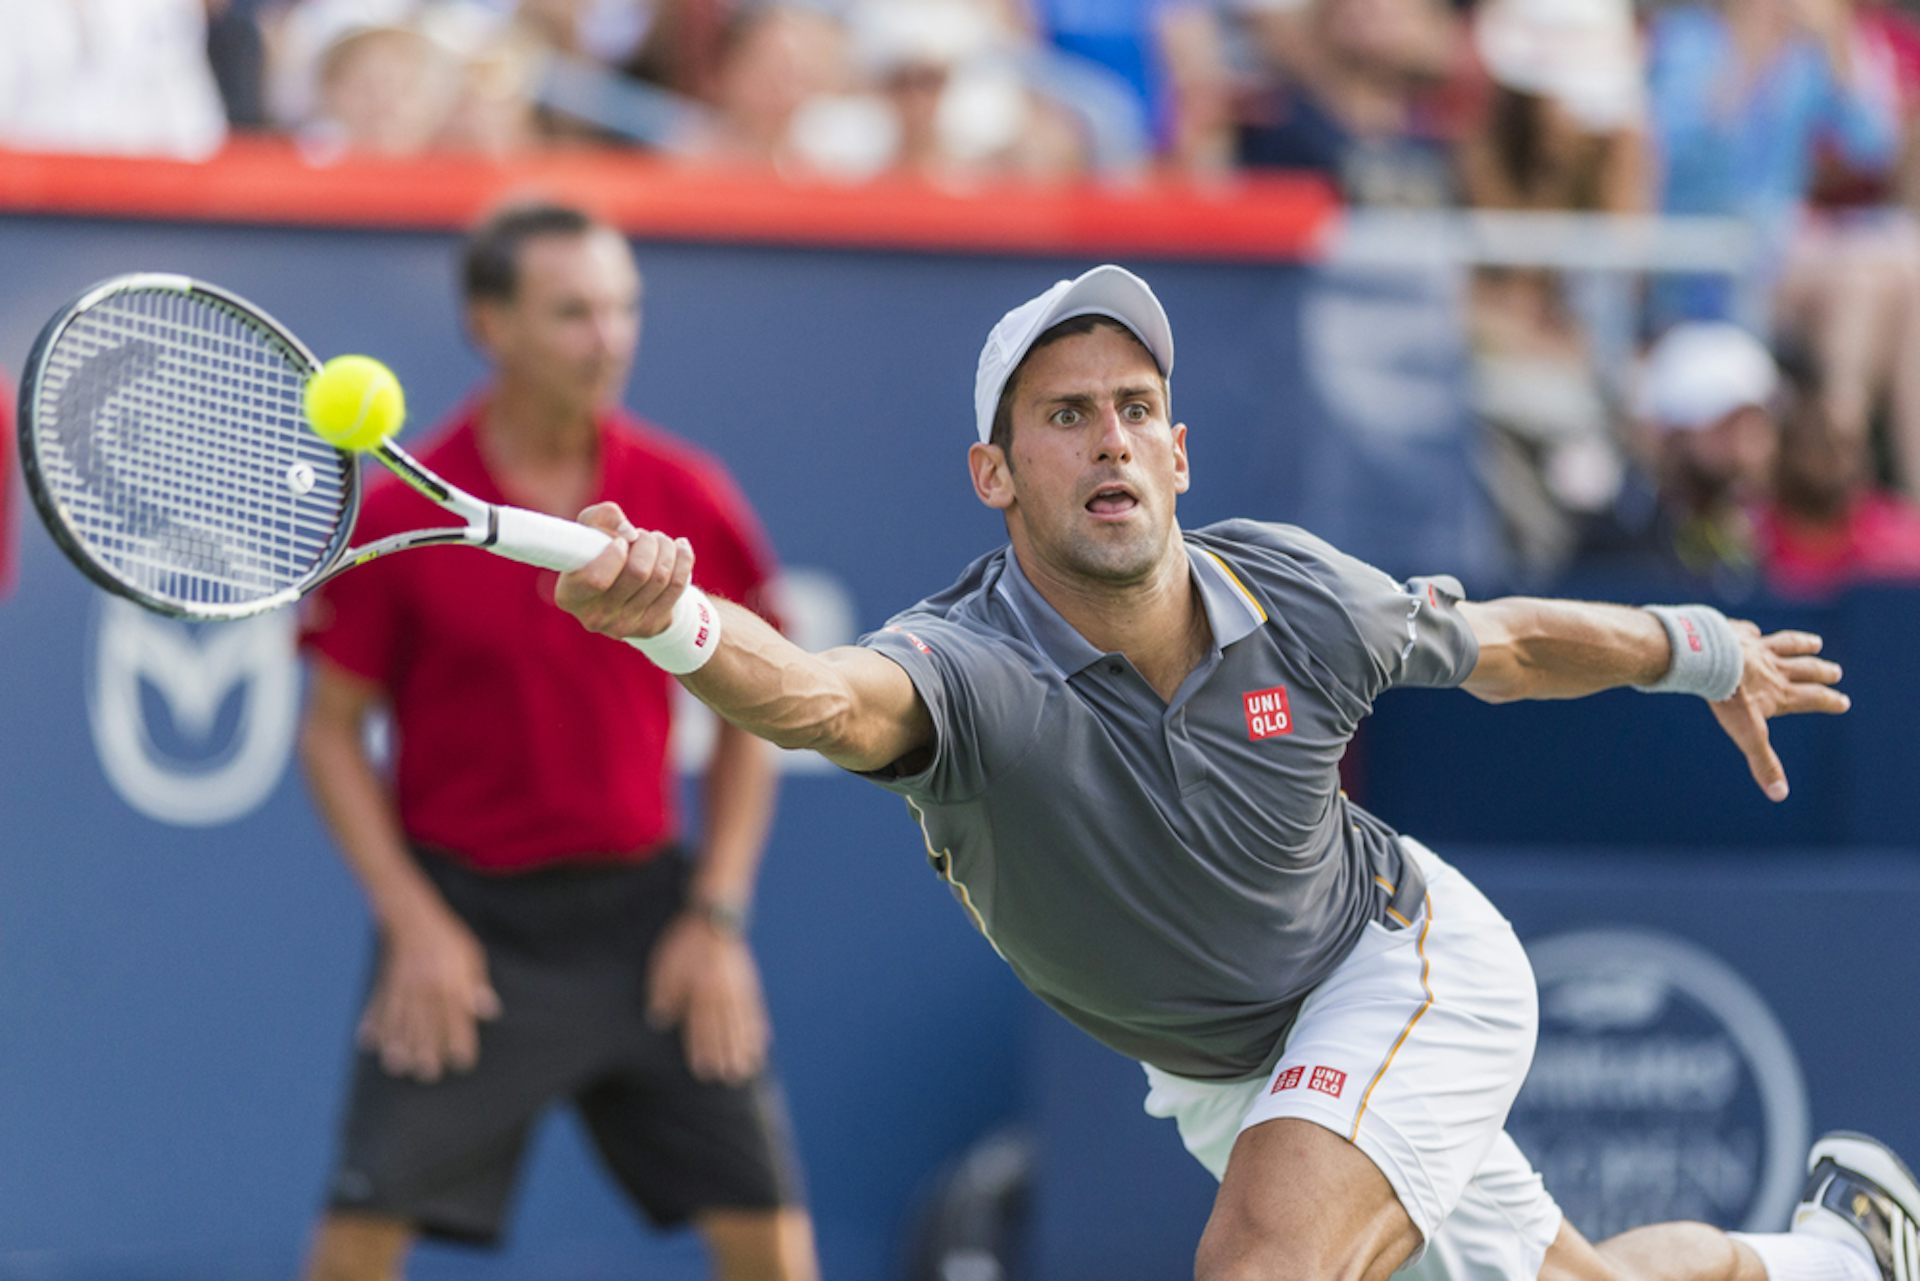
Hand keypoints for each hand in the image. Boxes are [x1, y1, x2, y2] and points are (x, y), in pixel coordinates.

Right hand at [358, 903, 500, 1082]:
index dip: (460, 1039)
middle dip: (426, 1050)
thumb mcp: (470, 956)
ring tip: (396, 1067)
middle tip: (427, 1075)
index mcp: (449, 981)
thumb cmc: (448, 940)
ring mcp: (401, 986)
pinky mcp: (385, 984)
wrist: (412, 915)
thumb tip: (489, 1012)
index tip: (463, 1062)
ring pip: (399, 1020)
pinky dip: (372, 1024)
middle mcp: (424, 987)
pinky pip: (377, 1006)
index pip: (456, 1015)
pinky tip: (367, 1043)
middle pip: (425, 1023)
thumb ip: (477, 986)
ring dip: (397, 1044)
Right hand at [554, 502, 695, 640]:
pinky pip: (678, 586)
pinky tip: (679, 547)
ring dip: (664, 547)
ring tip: (658, 540)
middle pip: (638, 572)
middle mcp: (595, 618)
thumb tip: (628, 531)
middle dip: (646, 542)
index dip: (614, 554)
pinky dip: (683, 559)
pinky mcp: (652, 626)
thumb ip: (601, 517)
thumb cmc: (599, 552)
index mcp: (571, 596)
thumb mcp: (590, 529)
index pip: (596, 579)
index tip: (621, 541)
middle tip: (642, 536)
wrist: (622, 590)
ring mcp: (625, 626)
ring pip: (661, 576)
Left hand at [646, 913, 770, 1084]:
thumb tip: (658, 1021)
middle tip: (730, 1077)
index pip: (700, 1026)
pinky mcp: (749, 982)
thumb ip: (664, 993)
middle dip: (727, 1055)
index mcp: (699, 989)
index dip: (702, 1049)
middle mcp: (721, 992)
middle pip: (725, 1029)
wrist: (715, 915)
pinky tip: (764, 1042)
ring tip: (749, 1068)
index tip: (704, 1070)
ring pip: (743, 1023)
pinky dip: (759, 1027)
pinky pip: (756, 1009)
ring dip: (746, 1047)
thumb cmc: (685, 941)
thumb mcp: (666, 964)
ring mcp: (739, 988)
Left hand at [1709, 624, 1849, 801]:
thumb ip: (1764, 762)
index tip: (1843, 702)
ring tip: (1814, 643)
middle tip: (1836, 671)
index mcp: (1781, 693)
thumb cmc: (1730, 699)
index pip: (1812, 698)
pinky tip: (1754, 631)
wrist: (1708, 661)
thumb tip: (1780, 795)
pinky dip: (1754, 632)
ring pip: (1785, 644)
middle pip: (1804, 669)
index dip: (1829, 701)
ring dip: (1801, 644)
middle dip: (1822, 672)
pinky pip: (1748, 631)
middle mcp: (1774, 668)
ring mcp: (1756, 648)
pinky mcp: (1735, 633)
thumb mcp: (1749, 735)